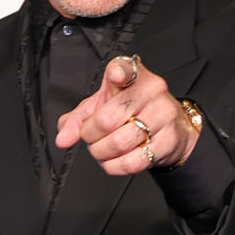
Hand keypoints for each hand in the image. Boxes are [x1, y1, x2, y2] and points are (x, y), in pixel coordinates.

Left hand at [55, 55, 199, 174]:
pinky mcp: (168, 140)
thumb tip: (63, 138)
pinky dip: (114, 166)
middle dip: (89, 134)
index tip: (114, 75)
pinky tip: (112, 161)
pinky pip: (133, 161)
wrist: (171, 126)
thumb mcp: (102, 105)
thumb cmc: (132, 110)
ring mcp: (163, 116)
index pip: (127, 68)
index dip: (119, 72)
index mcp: (135, 76)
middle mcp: (151, 92)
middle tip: (89, 136)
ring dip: (101, 152)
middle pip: (107, 119)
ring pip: (119, 142)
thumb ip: (77, 119)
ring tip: (100, 149)